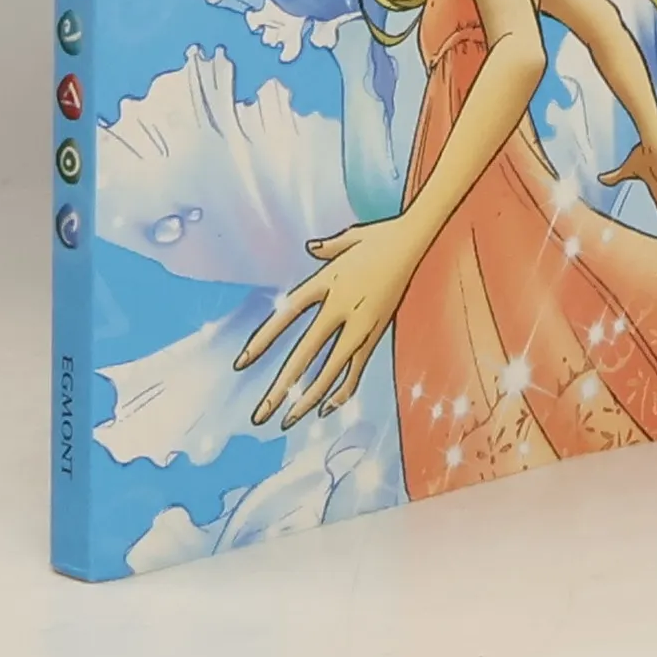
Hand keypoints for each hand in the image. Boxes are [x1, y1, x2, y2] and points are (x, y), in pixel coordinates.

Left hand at [234, 217, 425, 429]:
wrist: (414, 241)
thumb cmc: (381, 237)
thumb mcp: (348, 239)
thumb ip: (326, 248)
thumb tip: (311, 247)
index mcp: (326, 281)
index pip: (287, 315)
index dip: (263, 340)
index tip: (242, 363)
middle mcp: (341, 306)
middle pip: (306, 353)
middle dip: (282, 386)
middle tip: (261, 414)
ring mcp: (361, 323)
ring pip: (332, 369)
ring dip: (308, 397)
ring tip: (288, 419)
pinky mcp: (377, 332)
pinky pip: (357, 368)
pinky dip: (341, 390)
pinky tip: (324, 408)